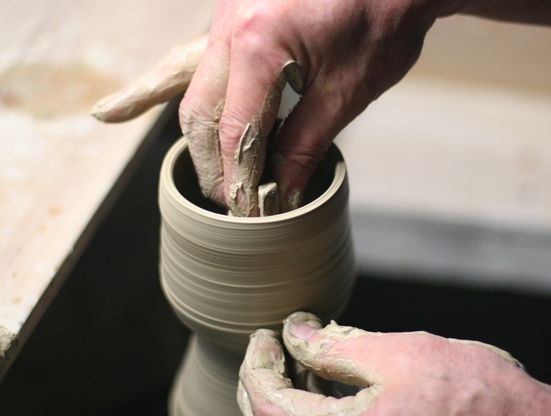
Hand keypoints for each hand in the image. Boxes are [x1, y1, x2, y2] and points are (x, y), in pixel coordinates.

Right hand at [93, 0, 456, 214]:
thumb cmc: (382, 19)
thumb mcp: (348, 91)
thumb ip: (305, 144)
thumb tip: (282, 191)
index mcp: (257, 43)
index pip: (232, 132)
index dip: (238, 180)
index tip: (248, 212)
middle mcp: (227, 26)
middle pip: (199, 116)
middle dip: (212, 167)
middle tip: (232, 202)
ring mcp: (224, 18)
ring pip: (188, 90)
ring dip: (194, 138)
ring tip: (197, 178)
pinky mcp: (232, 19)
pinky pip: (190, 62)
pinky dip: (161, 89)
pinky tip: (120, 111)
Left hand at [238, 312, 536, 415]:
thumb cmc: (473, 395)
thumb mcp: (398, 355)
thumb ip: (336, 347)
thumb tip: (297, 334)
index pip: (272, 410)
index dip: (258, 370)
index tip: (263, 337)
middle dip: (265, 385)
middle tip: (270, 347)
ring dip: (287, 400)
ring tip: (298, 360)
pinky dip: (314, 415)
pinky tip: (326, 385)